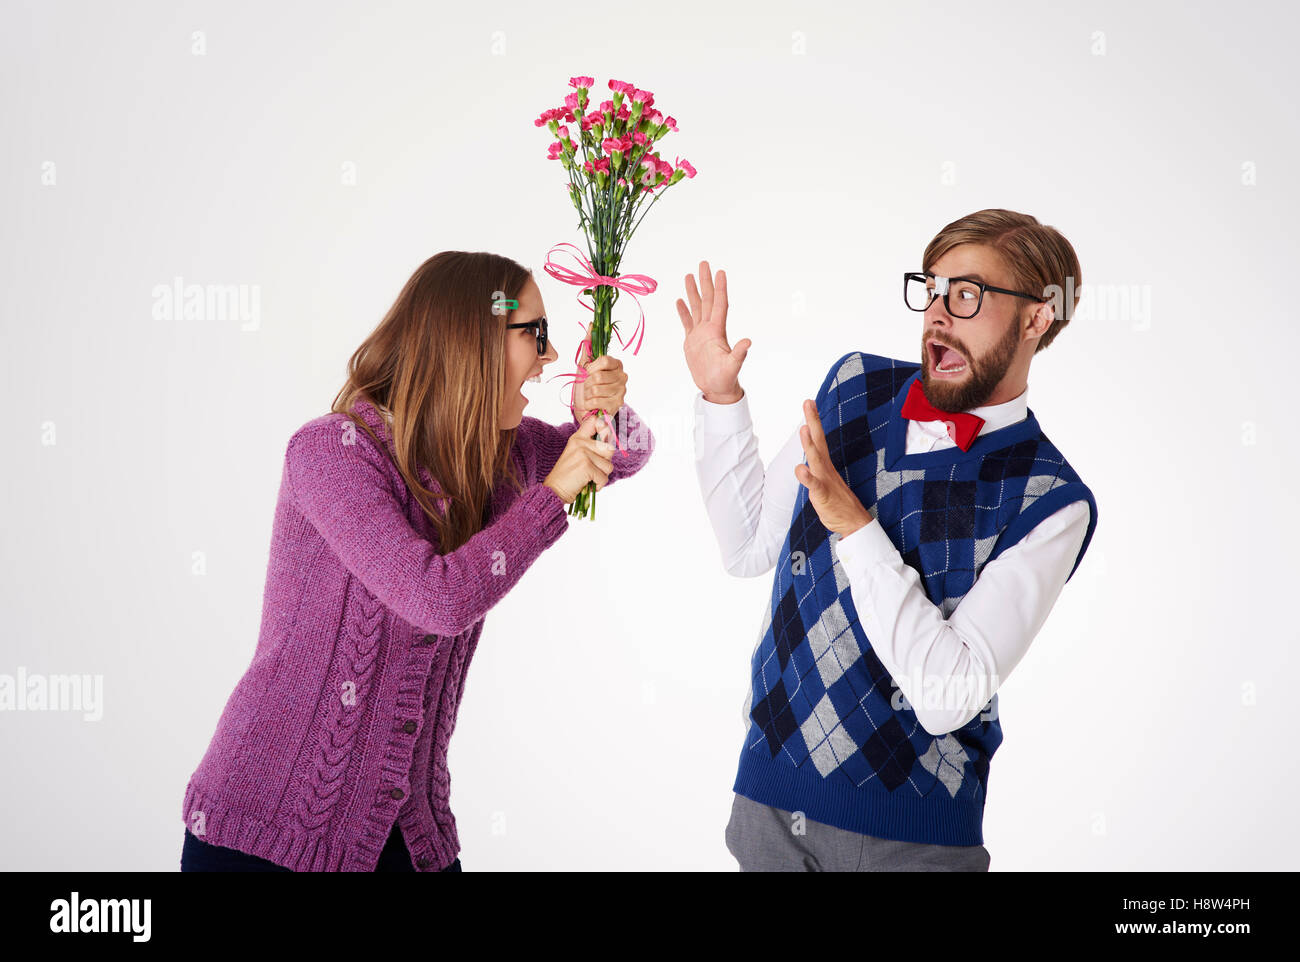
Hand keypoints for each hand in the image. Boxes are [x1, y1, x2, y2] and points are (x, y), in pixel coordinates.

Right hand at [543, 412, 615, 504]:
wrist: (554, 491)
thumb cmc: (568, 476)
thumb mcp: (577, 455)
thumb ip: (592, 447)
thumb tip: (611, 443)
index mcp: (578, 438)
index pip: (595, 421)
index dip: (605, 428)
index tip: (605, 437)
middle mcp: (580, 442)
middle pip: (609, 449)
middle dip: (605, 463)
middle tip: (593, 469)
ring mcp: (583, 453)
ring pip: (609, 465)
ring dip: (601, 476)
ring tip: (588, 477)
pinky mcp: (586, 466)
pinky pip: (604, 477)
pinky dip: (598, 485)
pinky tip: (587, 484)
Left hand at [572, 320, 627, 422]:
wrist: (585, 408)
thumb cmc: (585, 386)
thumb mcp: (584, 364)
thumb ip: (588, 344)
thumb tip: (591, 324)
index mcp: (616, 364)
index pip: (605, 360)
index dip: (592, 367)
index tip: (587, 371)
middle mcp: (622, 376)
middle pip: (599, 376)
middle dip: (587, 382)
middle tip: (587, 386)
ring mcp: (622, 391)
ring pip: (597, 389)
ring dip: (587, 393)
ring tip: (589, 395)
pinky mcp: (618, 404)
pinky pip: (598, 401)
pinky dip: (589, 403)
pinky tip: (591, 403)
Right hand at [676, 260, 748, 403]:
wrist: (716, 388)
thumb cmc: (725, 379)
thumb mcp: (733, 366)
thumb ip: (739, 354)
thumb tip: (748, 342)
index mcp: (718, 331)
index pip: (719, 304)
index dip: (720, 288)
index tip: (720, 272)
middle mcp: (710, 328)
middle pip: (707, 299)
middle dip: (705, 281)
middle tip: (704, 263)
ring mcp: (701, 334)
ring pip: (696, 307)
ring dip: (693, 292)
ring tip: (689, 276)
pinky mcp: (692, 341)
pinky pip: (687, 322)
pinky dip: (683, 311)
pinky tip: (680, 301)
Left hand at [794, 399, 873, 537]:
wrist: (853, 522)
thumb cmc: (837, 502)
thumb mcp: (821, 482)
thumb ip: (812, 471)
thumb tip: (803, 463)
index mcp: (824, 464)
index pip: (818, 439)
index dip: (813, 421)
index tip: (809, 402)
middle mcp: (825, 468)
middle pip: (818, 441)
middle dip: (813, 421)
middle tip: (808, 402)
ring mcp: (825, 480)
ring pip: (816, 460)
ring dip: (810, 444)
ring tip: (804, 428)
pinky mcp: (823, 495)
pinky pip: (815, 485)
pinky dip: (807, 477)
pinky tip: (800, 469)